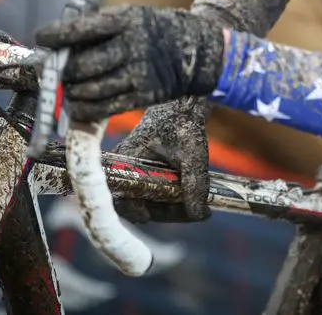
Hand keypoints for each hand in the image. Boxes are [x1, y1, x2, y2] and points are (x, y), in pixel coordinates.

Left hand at [34, 4, 223, 121]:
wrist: (195, 50)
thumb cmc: (152, 30)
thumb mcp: (130, 16)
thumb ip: (97, 26)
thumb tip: (57, 45)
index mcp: (126, 21)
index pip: (82, 29)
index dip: (56, 35)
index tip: (41, 38)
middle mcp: (133, 46)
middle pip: (83, 65)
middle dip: (60, 71)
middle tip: (50, 71)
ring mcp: (140, 73)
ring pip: (90, 89)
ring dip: (70, 92)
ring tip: (65, 88)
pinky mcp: (144, 95)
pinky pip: (105, 107)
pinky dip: (84, 109)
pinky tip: (76, 105)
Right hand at [113, 97, 211, 222]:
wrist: (184, 105)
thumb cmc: (183, 124)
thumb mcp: (192, 155)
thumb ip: (196, 186)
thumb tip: (200, 215)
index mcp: (126, 161)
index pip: (122, 198)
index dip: (138, 212)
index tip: (162, 216)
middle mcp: (124, 168)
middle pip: (135, 203)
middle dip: (162, 212)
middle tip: (190, 212)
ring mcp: (134, 170)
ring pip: (146, 200)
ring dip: (167, 207)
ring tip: (192, 206)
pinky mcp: (145, 171)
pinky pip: (152, 192)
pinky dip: (168, 198)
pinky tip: (187, 198)